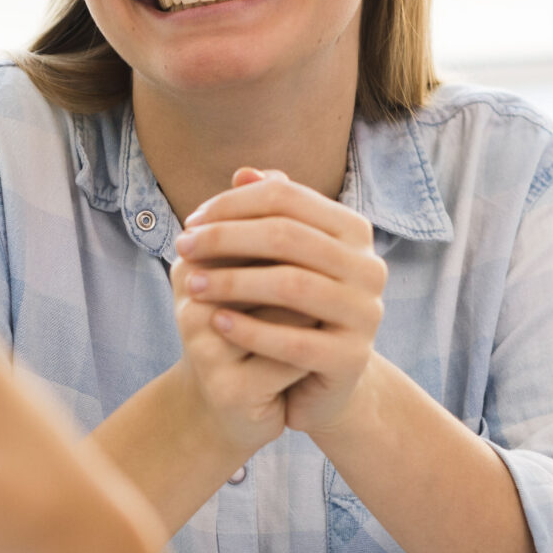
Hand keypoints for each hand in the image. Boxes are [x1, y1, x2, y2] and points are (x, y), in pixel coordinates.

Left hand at [172, 170, 386, 434]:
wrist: (319, 381)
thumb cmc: (291, 308)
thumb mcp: (279, 258)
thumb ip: (267, 215)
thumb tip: (242, 172)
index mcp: (354, 231)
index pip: (287, 198)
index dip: (233, 205)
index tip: (190, 221)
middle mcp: (370, 267)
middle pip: (288, 237)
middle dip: (226, 238)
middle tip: (182, 247)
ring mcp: (366, 313)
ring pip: (293, 284)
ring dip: (233, 282)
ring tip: (192, 285)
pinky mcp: (352, 358)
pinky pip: (294, 340)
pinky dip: (250, 329)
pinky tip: (215, 323)